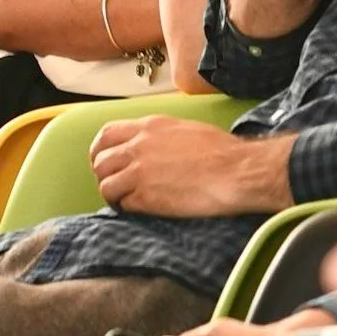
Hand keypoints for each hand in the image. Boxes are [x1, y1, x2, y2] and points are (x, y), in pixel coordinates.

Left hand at [90, 116, 293, 215]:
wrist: (237, 171)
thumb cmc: (223, 151)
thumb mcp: (186, 129)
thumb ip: (161, 135)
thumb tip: (153, 146)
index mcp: (149, 127)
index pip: (106, 135)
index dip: (100, 151)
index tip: (107, 161)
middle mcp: (138, 147)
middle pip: (100, 162)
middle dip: (105, 175)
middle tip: (117, 185)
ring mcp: (139, 173)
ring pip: (106, 186)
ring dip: (114, 195)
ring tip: (129, 200)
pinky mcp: (146, 198)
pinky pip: (123, 204)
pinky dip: (129, 208)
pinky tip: (144, 208)